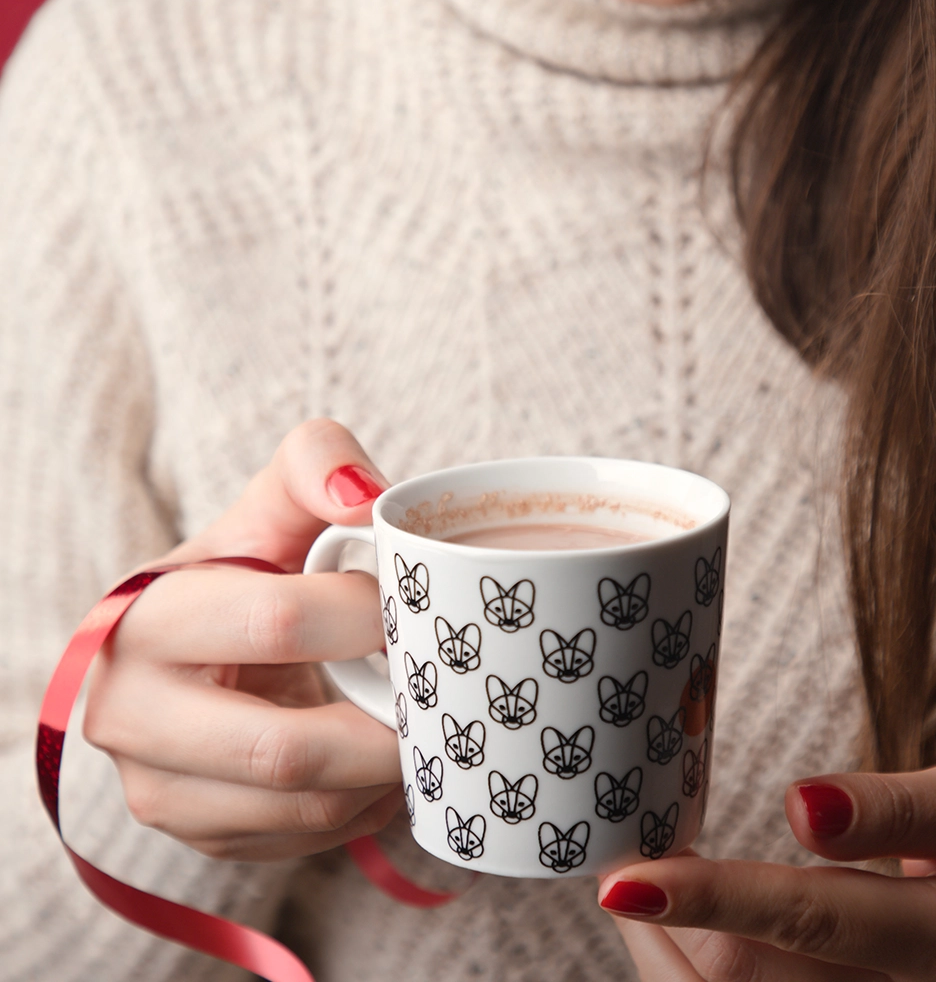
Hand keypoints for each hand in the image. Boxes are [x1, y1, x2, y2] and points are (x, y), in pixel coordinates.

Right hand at [84, 419, 402, 860]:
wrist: (199, 646)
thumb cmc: (248, 566)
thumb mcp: (272, 501)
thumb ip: (317, 462)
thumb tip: (367, 498)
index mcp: (147, 618)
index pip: (278, 621)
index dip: (368, 615)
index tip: (413, 607)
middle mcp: (130, 715)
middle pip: (285, 750)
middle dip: (385, 725)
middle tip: (438, 692)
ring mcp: (159, 789)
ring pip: (299, 808)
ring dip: (381, 774)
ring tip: (418, 727)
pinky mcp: (198, 833)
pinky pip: (301, 840)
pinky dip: (361, 807)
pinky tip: (380, 762)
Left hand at [598, 761, 935, 980]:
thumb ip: (898, 810)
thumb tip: (799, 806)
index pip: (807, 920)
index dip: (708, 897)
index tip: (624, 878)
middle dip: (662, 924)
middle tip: (616, 863)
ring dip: (669, 960)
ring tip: (636, 896)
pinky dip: (699, 980)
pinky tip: (685, 938)